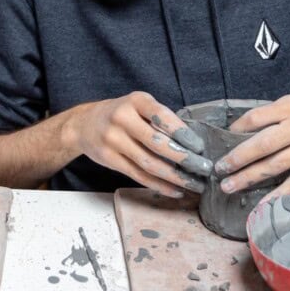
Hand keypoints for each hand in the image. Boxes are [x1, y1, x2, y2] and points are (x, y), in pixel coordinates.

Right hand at [63, 91, 212, 197]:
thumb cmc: (121, 114)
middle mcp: (122, 118)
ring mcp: (113, 139)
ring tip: (195, 184)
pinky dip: (159, 185)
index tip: (200, 147)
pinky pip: (138, 175)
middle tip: (205, 169)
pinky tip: (175, 190)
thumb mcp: (138, 105)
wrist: (84, 124)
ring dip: (175, 177)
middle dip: (184, 159)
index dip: (182, 132)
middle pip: (157, 142)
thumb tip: (193, 143)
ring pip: (149, 163)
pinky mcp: (109, 159)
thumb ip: (159, 118)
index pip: (161, 116)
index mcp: (135, 101)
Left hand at [214, 94, 289, 199]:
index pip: (255, 118)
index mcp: (289, 108)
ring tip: (230, 185)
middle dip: (237, 158)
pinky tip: (263, 201)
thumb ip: (273, 115)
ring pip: (275, 165)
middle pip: (262, 144)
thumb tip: (243, 131)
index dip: (236, 129)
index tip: (222, 140)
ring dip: (250, 177)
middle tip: (219, 169)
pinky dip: (279, 193)